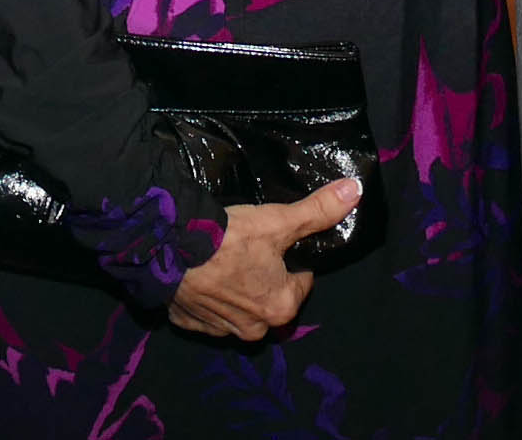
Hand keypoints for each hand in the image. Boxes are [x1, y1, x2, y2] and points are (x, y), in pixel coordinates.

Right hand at [166, 176, 361, 340]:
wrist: (167, 248)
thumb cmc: (228, 238)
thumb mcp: (278, 220)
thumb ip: (318, 210)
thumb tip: (354, 191)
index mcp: (281, 306)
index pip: (302, 280)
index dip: (291, 257)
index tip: (274, 241)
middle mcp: (254, 328)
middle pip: (270, 295)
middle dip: (263, 276)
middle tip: (247, 247)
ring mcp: (220, 330)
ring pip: (239, 305)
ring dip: (235, 288)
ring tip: (222, 258)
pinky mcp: (190, 325)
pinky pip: (207, 311)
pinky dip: (206, 295)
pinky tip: (199, 273)